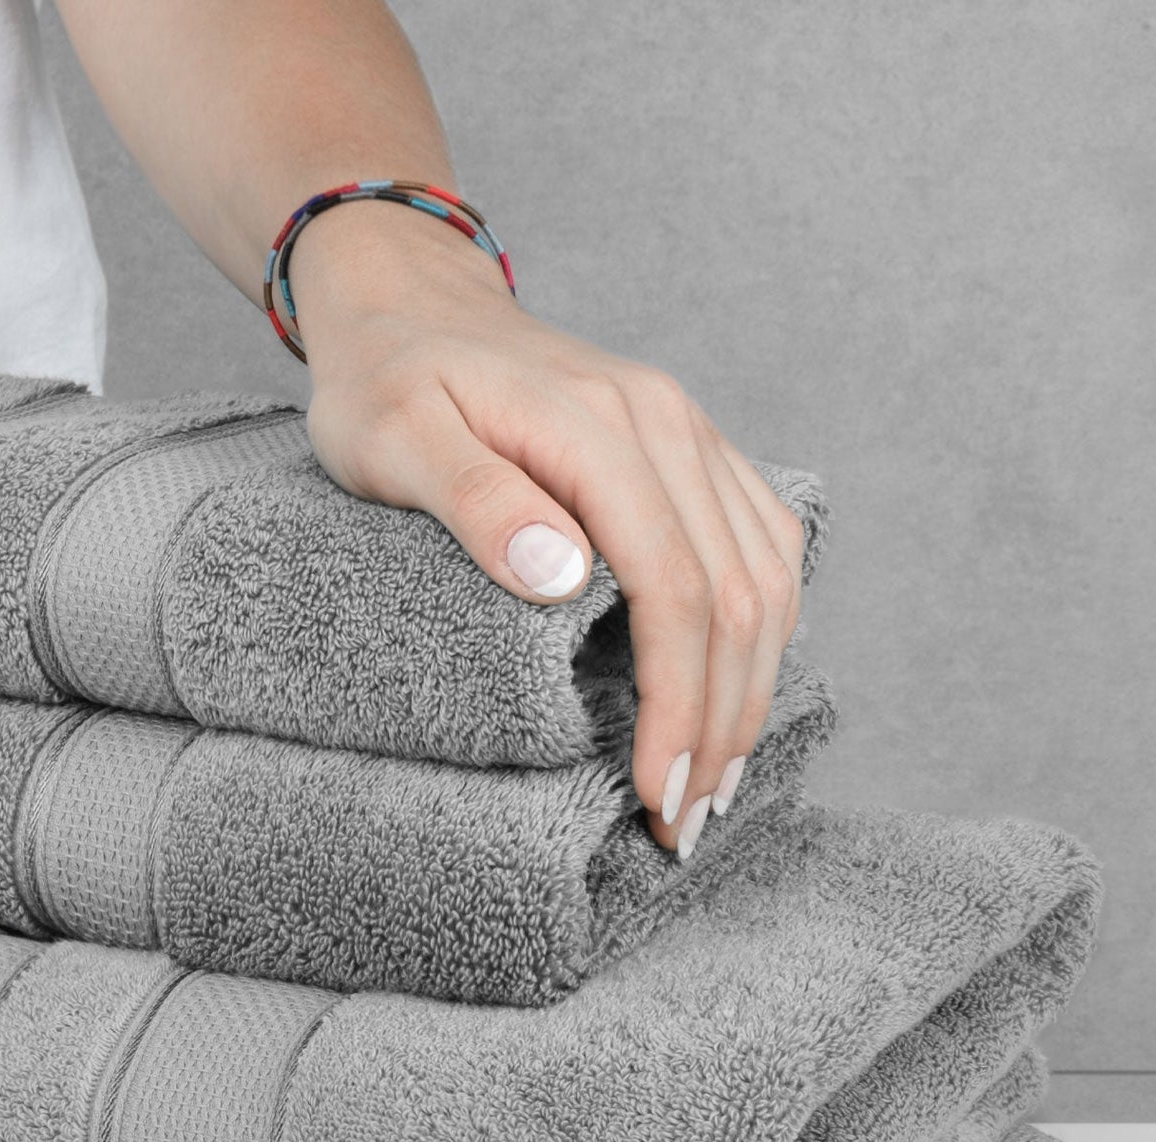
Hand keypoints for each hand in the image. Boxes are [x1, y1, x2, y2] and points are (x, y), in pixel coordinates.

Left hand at [292, 202, 805, 851]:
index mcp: (603, 427)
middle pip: (739, 598)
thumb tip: (562, 577)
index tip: (657, 794)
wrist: (409, 301)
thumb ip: (475, 503)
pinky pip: (764, 547)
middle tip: (683, 825)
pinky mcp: (693, 453)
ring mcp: (691, 435)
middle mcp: (669, 426)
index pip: (675, 590)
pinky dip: (763, 634)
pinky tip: (735, 696)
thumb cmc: (386, 381)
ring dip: (753, 692)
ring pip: (769, 579)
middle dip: (722, 724)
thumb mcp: (393, 439)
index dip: (677, 706)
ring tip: (715, 785)